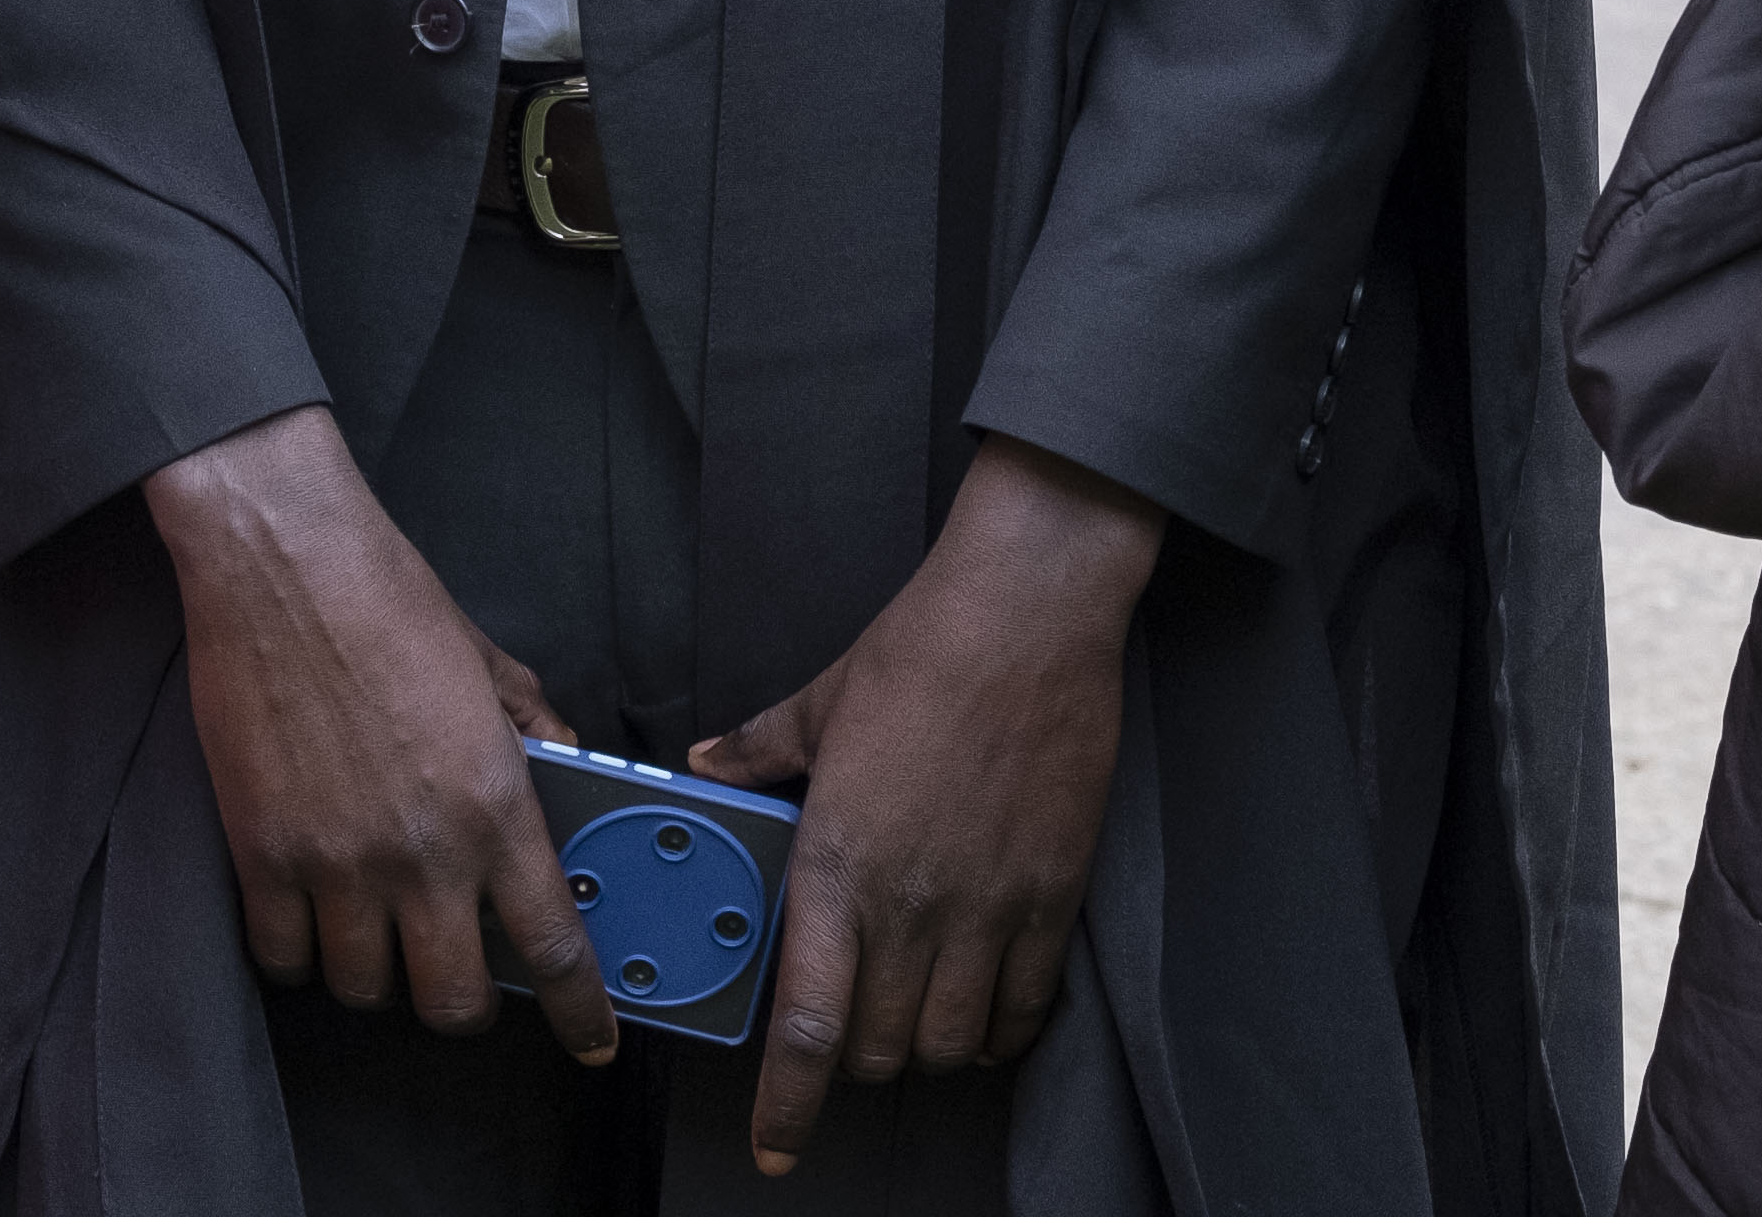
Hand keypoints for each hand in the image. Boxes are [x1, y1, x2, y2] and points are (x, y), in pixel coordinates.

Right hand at [145, 408, 619, 1061]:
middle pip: (451, 1002)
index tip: (591, 1042)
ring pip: (363, 990)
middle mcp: (423, 853)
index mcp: (495, 806)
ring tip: (375, 936)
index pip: (552, 945)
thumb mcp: (491, 664)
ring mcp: (337, 863)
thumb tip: (567, 768)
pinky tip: (309, 920)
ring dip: (376, 978)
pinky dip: (300, 954)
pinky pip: (283, 959)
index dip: (579, 1010)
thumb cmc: (390, 600)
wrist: (283, 564)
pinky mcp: (262, 856)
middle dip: (462, 1006)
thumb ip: (537, 731)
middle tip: (454, 973)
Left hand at [683, 438, 1165, 1175]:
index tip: (777, 1147)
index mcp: (836, 864)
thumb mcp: (818, 704)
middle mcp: (910, 904)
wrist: (1028, 613)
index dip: (788, 1107)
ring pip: (951, 1043)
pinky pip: (1027, 1007)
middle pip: (876, 1049)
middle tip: (846, 1033)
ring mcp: (989, 907)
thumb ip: (758, 754)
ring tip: (917, 1019)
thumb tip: (708, 764)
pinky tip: (991, 1012)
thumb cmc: (919, 649)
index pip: (806, 1026)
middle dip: (852, 1061)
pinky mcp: (1052, 895)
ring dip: (927, 1049)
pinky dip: (1004, 1029)